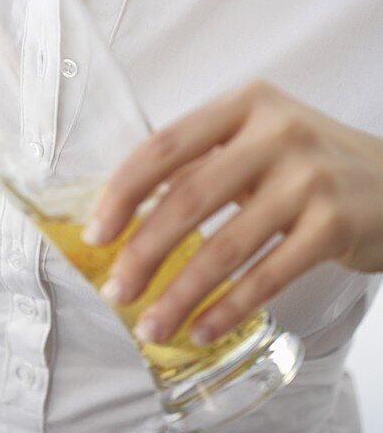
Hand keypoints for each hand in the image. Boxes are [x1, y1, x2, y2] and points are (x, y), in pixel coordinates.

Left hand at [83, 79, 382, 346]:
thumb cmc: (308, 163)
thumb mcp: (257, 140)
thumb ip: (202, 162)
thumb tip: (126, 212)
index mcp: (244, 105)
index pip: (165, 145)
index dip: (123, 191)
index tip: (97, 232)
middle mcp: (276, 133)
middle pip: (188, 198)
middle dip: (143, 252)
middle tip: (116, 290)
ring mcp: (309, 179)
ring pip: (225, 246)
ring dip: (180, 293)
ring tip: (151, 325)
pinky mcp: (334, 225)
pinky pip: (269, 275)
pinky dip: (228, 307)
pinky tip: (201, 328)